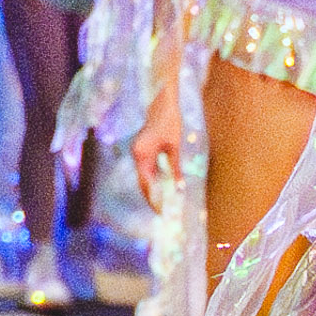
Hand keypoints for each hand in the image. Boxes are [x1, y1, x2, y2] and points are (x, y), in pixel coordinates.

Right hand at [133, 78, 183, 207]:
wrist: (161, 104)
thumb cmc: (170, 123)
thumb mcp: (174, 147)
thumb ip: (175, 167)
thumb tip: (179, 186)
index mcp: (142, 155)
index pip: (146, 183)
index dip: (152, 198)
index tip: (159, 210)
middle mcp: (136, 154)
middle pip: (142, 181)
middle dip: (150, 196)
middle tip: (160, 211)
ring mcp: (136, 151)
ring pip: (142, 175)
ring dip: (151, 188)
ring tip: (159, 202)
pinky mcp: (140, 149)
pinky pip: (145, 168)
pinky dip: (151, 178)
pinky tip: (158, 187)